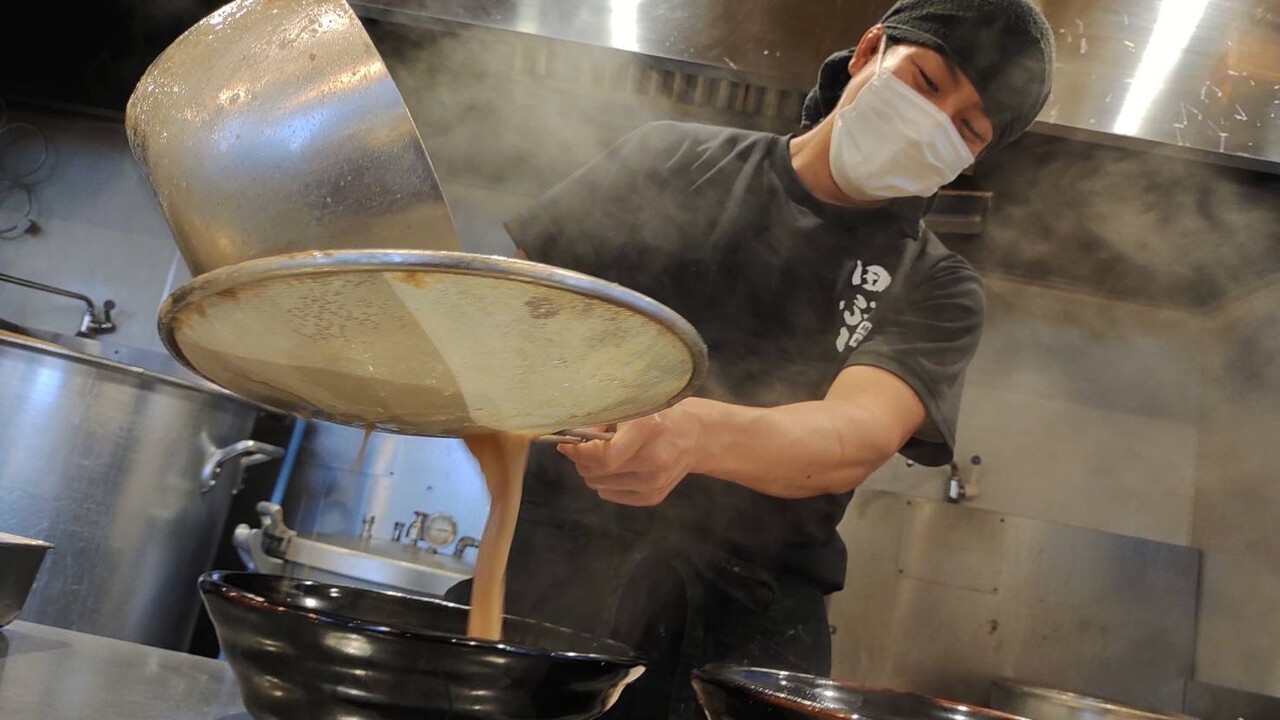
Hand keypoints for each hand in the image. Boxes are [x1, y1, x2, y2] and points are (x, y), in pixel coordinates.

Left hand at [558, 399, 704, 506]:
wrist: (694, 435)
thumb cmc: (657, 415)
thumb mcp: (632, 407)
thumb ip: (600, 422)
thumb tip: (569, 441)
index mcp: (648, 429)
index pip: (603, 456)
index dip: (578, 453)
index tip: (568, 444)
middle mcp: (654, 459)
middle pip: (597, 473)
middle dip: (583, 460)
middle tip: (587, 446)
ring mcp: (655, 482)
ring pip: (599, 485)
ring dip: (594, 471)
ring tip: (609, 453)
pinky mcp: (653, 497)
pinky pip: (609, 494)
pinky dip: (607, 481)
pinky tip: (621, 466)